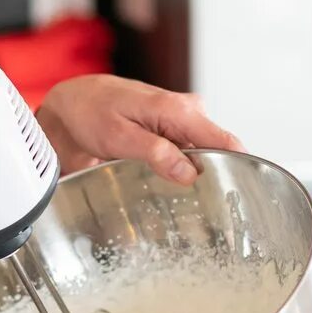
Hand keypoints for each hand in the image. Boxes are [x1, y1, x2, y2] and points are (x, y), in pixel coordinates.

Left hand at [36, 75, 241, 183]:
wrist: (71, 103)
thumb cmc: (90, 112)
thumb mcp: (118, 136)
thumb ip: (156, 153)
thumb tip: (190, 173)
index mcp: (177, 110)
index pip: (224, 140)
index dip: (237, 167)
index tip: (241, 194)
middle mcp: (185, 113)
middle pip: (215, 152)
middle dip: (210, 178)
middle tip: (199, 209)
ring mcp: (180, 122)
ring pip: (200, 156)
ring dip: (192, 177)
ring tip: (179, 201)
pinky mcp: (170, 132)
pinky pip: (185, 154)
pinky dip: (179, 170)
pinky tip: (166, 186)